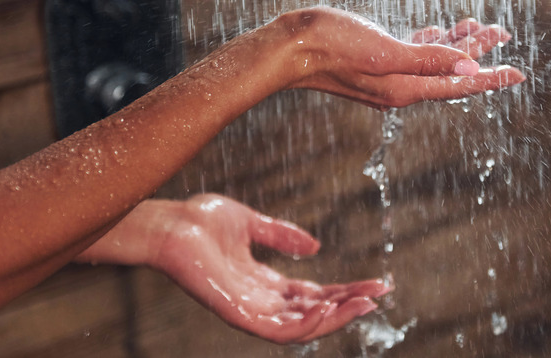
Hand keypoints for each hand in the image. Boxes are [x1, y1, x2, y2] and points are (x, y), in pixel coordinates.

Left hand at [76, 194, 390, 343]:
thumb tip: (316, 245)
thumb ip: (282, 235)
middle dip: (348, 305)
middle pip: (313, 312)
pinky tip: (327, 305)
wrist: (170, 224)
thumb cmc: (201, 221)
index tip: (375, 283)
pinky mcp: (238, 314)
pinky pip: (278, 330)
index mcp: (264, 282)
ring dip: (335, 318)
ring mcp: (249, 310)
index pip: (312, 294)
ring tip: (364, 303)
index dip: (344, 290)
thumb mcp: (251, 223)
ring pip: (301, 327)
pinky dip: (305, 324)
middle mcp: (260, 300)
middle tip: (379, 295)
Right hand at [267, 7, 524, 108]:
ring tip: (479, 26)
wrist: (292, 48)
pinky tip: (440, 30)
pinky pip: (413, 54)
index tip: (519, 73)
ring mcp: (387, 76)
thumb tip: (469, 68)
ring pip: (433, 61)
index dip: (491, 78)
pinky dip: (431, 42)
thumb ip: (427, 60)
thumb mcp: (385, 52)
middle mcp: (400, 87)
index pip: (459, 85)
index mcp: (405, 88)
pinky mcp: (375, 62)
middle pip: (450, 71)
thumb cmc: (334, 47)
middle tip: (503, 31)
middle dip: (478, 52)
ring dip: (456, 43)